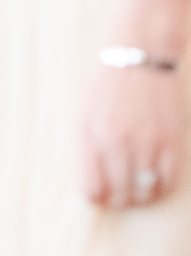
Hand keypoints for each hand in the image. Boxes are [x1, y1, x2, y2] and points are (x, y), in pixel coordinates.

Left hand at [81, 65, 185, 206]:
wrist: (140, 55)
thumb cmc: (108, 88)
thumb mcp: (85, 118)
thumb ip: (87, 152)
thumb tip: (94, 189)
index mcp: (91, 139)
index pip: (92, 191)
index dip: (99, 200)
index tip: (104, 197)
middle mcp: (117, 144)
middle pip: (119, 196)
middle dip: (121, 201)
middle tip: (124, 195)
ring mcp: (146, 142)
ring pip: (144, 192)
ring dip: (143, 197)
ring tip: (141, 190)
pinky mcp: (171, 139)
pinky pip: (168, 180)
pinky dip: (163, 188)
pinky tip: (158, 183)